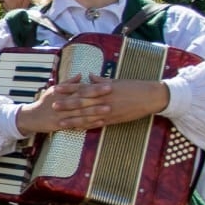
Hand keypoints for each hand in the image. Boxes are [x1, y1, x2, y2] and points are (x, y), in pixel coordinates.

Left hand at [16, 74, 166, 133]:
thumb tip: (89, 76)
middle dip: (66, 105)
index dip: (68, 88)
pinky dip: (86, 126)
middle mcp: (104, 100)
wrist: (151, 97)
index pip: (82, 87)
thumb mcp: (117, 81)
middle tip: (52, 106)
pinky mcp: (113, 120)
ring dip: (73, 119)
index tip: (55, 88)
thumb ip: (101, 80)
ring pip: (87, 116)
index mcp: (103, 88)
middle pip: (81, 103)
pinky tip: (77, 129)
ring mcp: (108, 111)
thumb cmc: (134, 87)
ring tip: (60, 121)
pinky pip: (97, 124)